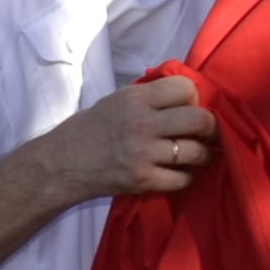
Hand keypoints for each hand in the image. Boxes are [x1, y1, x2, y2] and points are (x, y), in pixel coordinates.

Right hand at [38, 74, 219, 201]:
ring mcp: (144, 154)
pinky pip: (184, 179)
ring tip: (197, 155)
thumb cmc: (89, 130)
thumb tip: (188, 96)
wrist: (61, 165)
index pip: (186, 88)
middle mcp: (142, 123)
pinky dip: (187, 177)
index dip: (192, 98)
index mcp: (135, 98)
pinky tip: (179, 173)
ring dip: (203, 155)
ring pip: (197, 152)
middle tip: (205, 133)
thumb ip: (150, 98)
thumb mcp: (116, 101)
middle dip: (209, 127)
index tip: (187, 107)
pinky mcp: (143, 180)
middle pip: (200, 120)